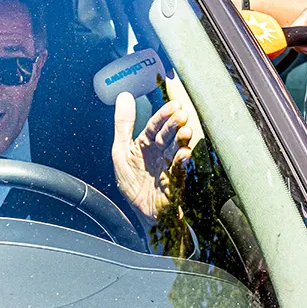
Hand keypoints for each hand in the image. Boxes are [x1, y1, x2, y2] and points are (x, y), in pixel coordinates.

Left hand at [112, 93, 195, 221]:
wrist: (140, 211)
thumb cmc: (133, 182)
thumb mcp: (121, 151)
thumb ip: (123, 125)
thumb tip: (124, 96)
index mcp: (147, 144)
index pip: (154, 126)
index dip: (163, 115)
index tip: (173, 105)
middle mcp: (160, 153)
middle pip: (167, 136)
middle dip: (174, 125)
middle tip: (182, 115)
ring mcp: (167, 167)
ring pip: (176, 150)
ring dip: (182, 141)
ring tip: (186, 131)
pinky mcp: (173, 183)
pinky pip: (178, 172)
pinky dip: (181, 163)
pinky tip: (184, 153)